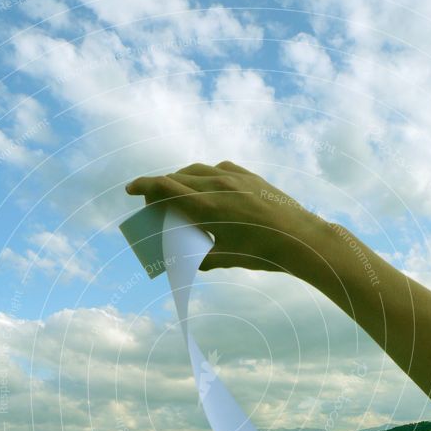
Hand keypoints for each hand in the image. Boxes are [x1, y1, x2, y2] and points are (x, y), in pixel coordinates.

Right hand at [125, 160, 332, 272]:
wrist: (300, 238)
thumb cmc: (262, 254)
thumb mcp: (225, 259)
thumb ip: (200, 258)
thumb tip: (186, 261)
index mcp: (207, 207)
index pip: (166, 188)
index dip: (144, 186)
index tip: (130, 189)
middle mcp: (218, 186)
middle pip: (178, 177)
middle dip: (161, 187)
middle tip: (154, 202)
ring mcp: (235, 177)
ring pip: (197, 170)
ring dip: (181, 179)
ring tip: (178, 193)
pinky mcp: (249, 175)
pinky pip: (218, 168)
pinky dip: (205, 176)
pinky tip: (207, 186)